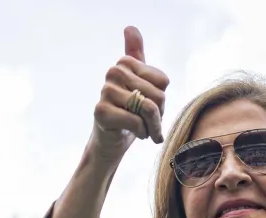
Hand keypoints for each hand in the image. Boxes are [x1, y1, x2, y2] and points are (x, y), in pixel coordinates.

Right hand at [92, 26, 169, 157]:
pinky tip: (134, 133)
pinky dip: (141, 133)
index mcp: (125, 63)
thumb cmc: (130, 114)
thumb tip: (130, 27)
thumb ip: (137, 55)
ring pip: (149, 109)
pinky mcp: (101, 111)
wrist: (111, 142)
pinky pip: (137, 122)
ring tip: (143, 129)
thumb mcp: (139, 84)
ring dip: (151, 126)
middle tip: (146, 121)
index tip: (148, 104)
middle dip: (158, 115)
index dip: (161, 99)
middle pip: (158, 95)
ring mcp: (105, 91)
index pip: (163, 82)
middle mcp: (113, 72)